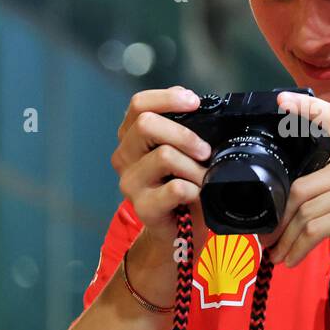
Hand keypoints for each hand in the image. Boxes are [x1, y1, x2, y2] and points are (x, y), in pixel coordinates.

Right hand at [111, 86, 211, 248]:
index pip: (139, 104)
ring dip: (194, 166)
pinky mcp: (143, 207)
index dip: (167, 98)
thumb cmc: (185, 186)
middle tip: (205, 150)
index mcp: (133, 137)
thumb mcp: (184, 152)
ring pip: (163, 156)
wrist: (180, 231)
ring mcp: (130, 183)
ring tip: (204, 177)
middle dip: (184, 134)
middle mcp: (125, 156)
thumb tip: (204, 107)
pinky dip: (194, 189)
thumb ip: (186, 129)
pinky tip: (197, 194)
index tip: (194, 102)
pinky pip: (174, 189)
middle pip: (146, 125)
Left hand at [264, 92, 329, 298]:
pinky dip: (296, 248)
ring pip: (304, 211)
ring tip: (277, 253)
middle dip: (279, 217)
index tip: (281, 99)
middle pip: (301, 186)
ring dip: (286, 238)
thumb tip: (282, 193)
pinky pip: (312, 230)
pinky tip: (291, 260)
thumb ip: (329, 183)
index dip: (305, 107)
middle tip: (267, 237)